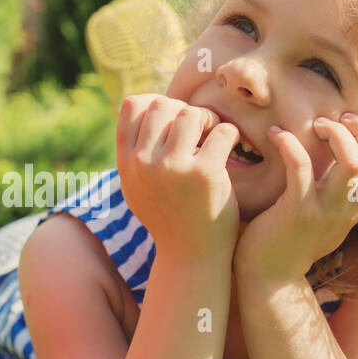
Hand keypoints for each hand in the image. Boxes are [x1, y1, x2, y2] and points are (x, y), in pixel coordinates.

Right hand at [116, 94, 242, 257]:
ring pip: (192, 113)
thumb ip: (135, 151)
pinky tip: (231, 149)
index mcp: (127, 163)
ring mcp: (173, 168)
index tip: (173, 122)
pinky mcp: (205, 174)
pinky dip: (230, 135)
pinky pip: (222, 131)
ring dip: (209, 120)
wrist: (191, 255)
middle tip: (200, 130)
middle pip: (163, 104)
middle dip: (184, 111)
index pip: (133, 105)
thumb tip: (144, 103)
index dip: (156, 104)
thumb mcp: (137, 186)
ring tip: (214, 138)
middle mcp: (144, 164)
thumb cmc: (168, 215)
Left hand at [234, 112, 357, 283]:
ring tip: (315, 125)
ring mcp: (325, 212)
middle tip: (336, 119)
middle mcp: (348, 210)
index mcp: (357, 208)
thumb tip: (345, 154)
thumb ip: (339, 190)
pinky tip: (277, 135)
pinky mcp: (297, 212)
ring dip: (336, 134)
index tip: (354, 127)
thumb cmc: (290, 237)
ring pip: (352, 164)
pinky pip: (301, 168)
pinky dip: (290, 143)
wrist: (267, 275)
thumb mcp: (326, 215)